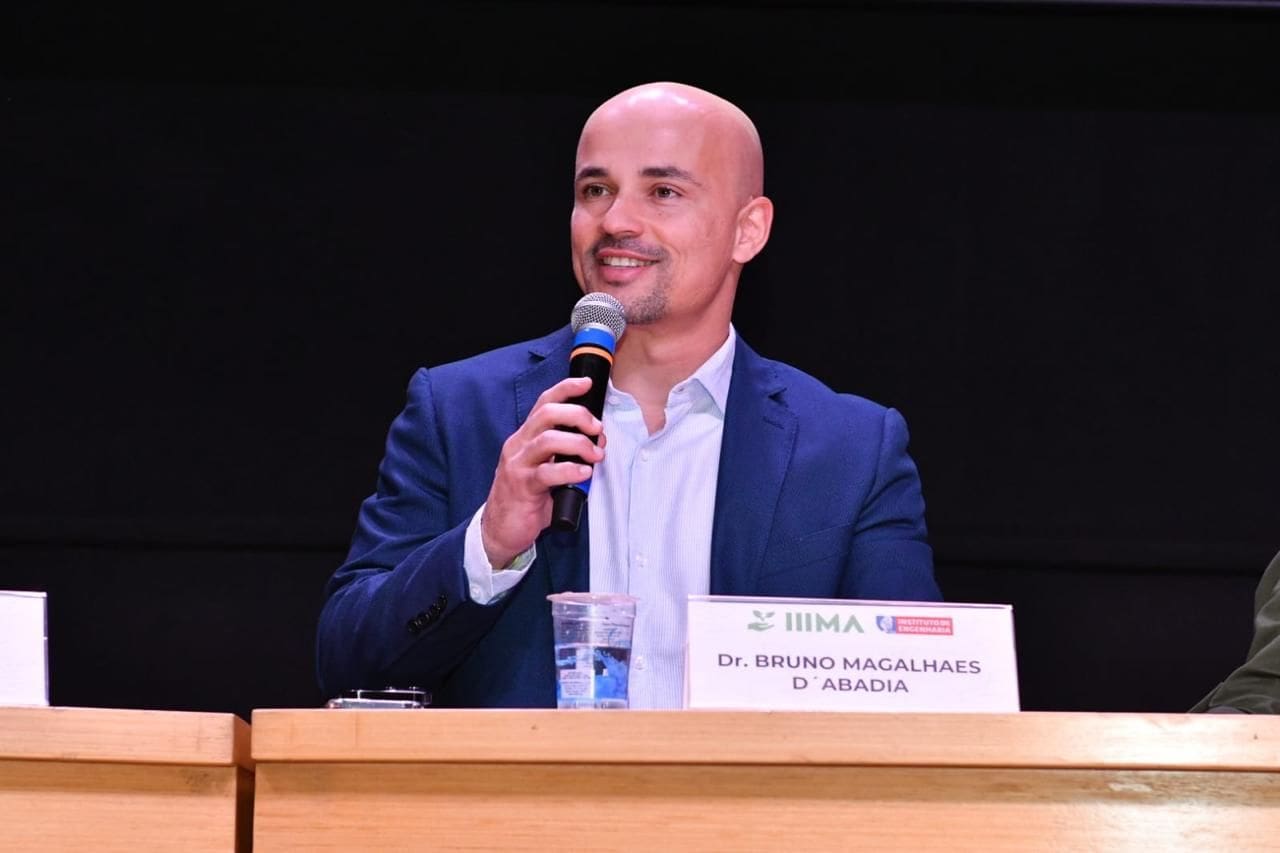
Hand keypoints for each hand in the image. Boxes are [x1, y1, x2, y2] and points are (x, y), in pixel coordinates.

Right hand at [481, 376, 604, 567]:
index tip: (587, 383)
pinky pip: (547, 473)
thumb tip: (596, 446)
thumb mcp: (545, 470)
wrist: (500, 530)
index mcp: (524, 438)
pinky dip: (570, 470)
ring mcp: (518, 465)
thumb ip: (564, 456)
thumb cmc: (526, 499)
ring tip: (595, 455)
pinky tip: (584, 474)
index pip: (543, 403)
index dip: (565, 389)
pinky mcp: (522, 487)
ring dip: (579, 444)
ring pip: (548, 440)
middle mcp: (518, 446)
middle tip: (597, 430)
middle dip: (577, 415)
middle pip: (547, 414)